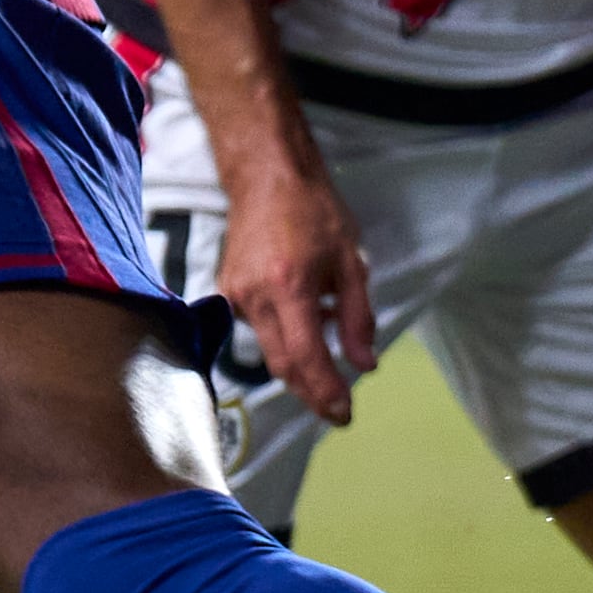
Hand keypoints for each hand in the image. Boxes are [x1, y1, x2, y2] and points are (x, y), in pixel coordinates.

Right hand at [216, 139, 381, 426]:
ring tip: (329, 364)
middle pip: (282, 365)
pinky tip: (307, 325)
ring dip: (300, 367)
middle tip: (338, 412)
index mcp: (290, 286)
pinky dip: (285, 339)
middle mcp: (255, 296)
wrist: (266, 177)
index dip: (326, 391)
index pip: (306, 356)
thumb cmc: (315, 212)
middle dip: (311, 394)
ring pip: (269, 351)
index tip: (345, 414)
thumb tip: (364, 366)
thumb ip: (358, 318)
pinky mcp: (228, 292)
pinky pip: (260, 330)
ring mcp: (236, 295)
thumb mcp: (352, 263)